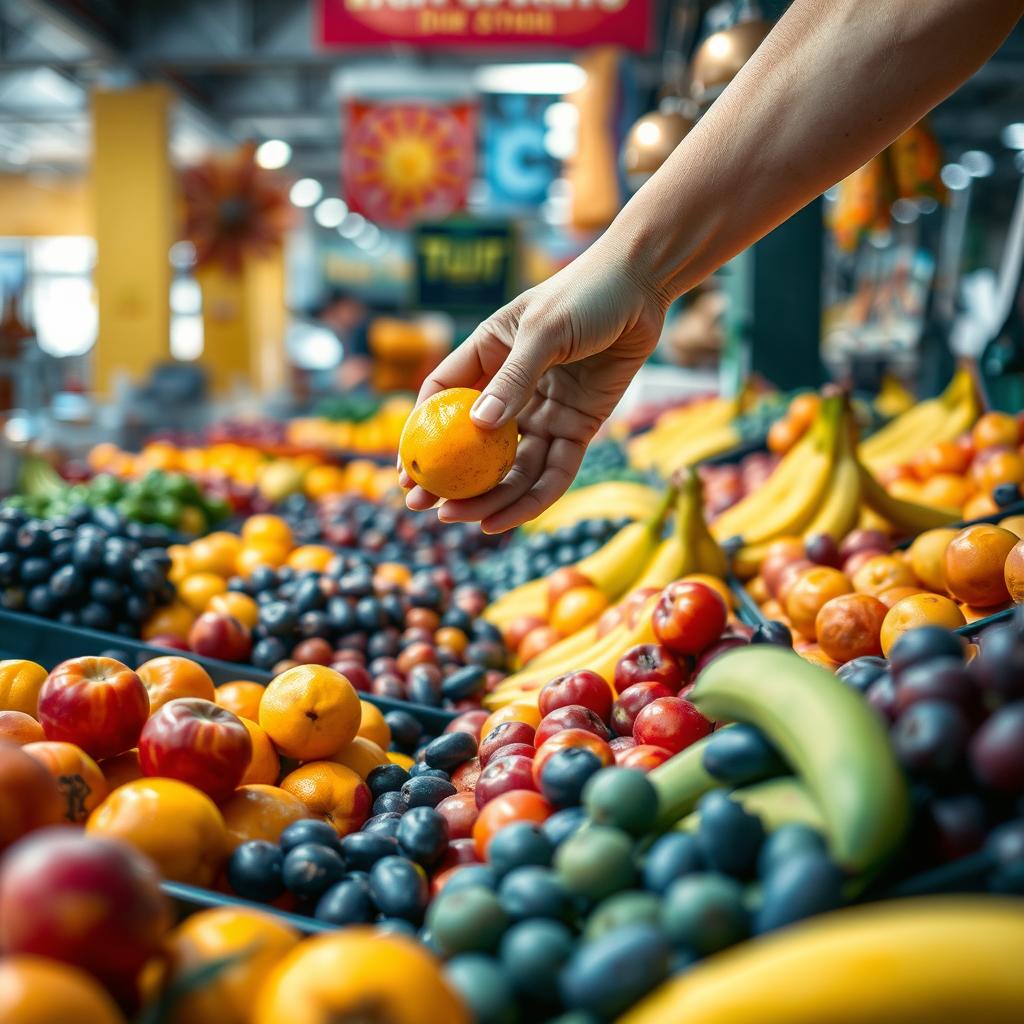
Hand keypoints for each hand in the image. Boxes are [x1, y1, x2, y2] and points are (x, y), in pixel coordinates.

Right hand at [400, 241, 667, 531]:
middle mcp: (513, 389)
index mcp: (488, 355)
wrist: (641, 287)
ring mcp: (545, 411)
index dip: (421, 436)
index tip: (405, 470)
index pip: (443, 401)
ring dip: (489, 497)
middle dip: (450, 480)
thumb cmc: (585, 294)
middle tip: (426, 510)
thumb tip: (478, 426)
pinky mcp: (578, 426)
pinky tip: (507, 519)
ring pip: (512, 466)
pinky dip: (533, 496)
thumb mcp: (542, 331)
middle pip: (475, 445)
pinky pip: (554, 469)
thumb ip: (514, 378)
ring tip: (463, 520)